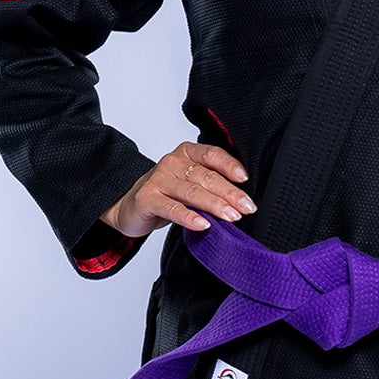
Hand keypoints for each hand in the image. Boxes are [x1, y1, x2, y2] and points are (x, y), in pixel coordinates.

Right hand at [103, 142, 256, 238]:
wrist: (131, 206)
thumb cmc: (167, 194)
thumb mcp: (190, 182)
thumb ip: (211, 183)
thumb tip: (242, 198)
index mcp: (186, 153)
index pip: (211, 154)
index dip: (230, 166)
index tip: (245, 179)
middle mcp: (172, 163)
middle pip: (206, 176)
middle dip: (230, 193)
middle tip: (247, 207)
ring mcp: (158, 180)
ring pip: (192, 192)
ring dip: (215, 205)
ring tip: (232, 217)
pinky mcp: (148, 199)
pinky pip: (172, 209)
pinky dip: (189, 217)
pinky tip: (204, 225)